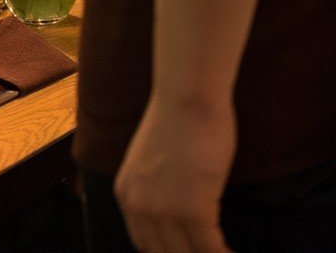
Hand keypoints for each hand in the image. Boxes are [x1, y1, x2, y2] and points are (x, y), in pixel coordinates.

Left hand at [114, 96, 234, 251]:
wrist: (186, 100)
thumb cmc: (176, 122)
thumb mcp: (152, 163)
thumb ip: (156, 190)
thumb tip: (175, 208)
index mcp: (126, 195)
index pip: (143, 243)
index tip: (187, 251)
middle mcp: (138, 207)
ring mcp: (164, 211)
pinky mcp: (193, 210)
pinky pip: (210, 248)